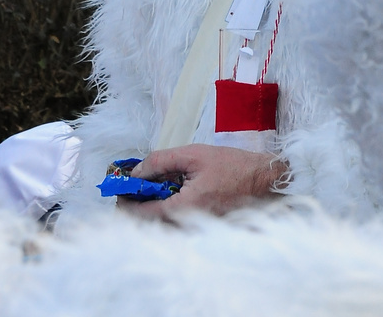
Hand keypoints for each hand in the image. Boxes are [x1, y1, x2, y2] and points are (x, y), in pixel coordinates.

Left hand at [116, 143, 287, 219]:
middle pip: (150, 222)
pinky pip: (176, 220)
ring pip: (162, 222)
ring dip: (151, 205)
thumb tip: (136, 171)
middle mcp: (188, 224)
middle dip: (137, 203)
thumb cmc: (233, 165)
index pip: (143, 214)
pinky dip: (166, 207)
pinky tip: (169, 190)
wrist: (265, 180)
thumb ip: (162, 160)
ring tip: (150, 184)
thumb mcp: (194, 154)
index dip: (125, 202)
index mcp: (184, 207)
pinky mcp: (202, 225)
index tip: (117, 189)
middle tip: (131, 185)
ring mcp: (195, 228)